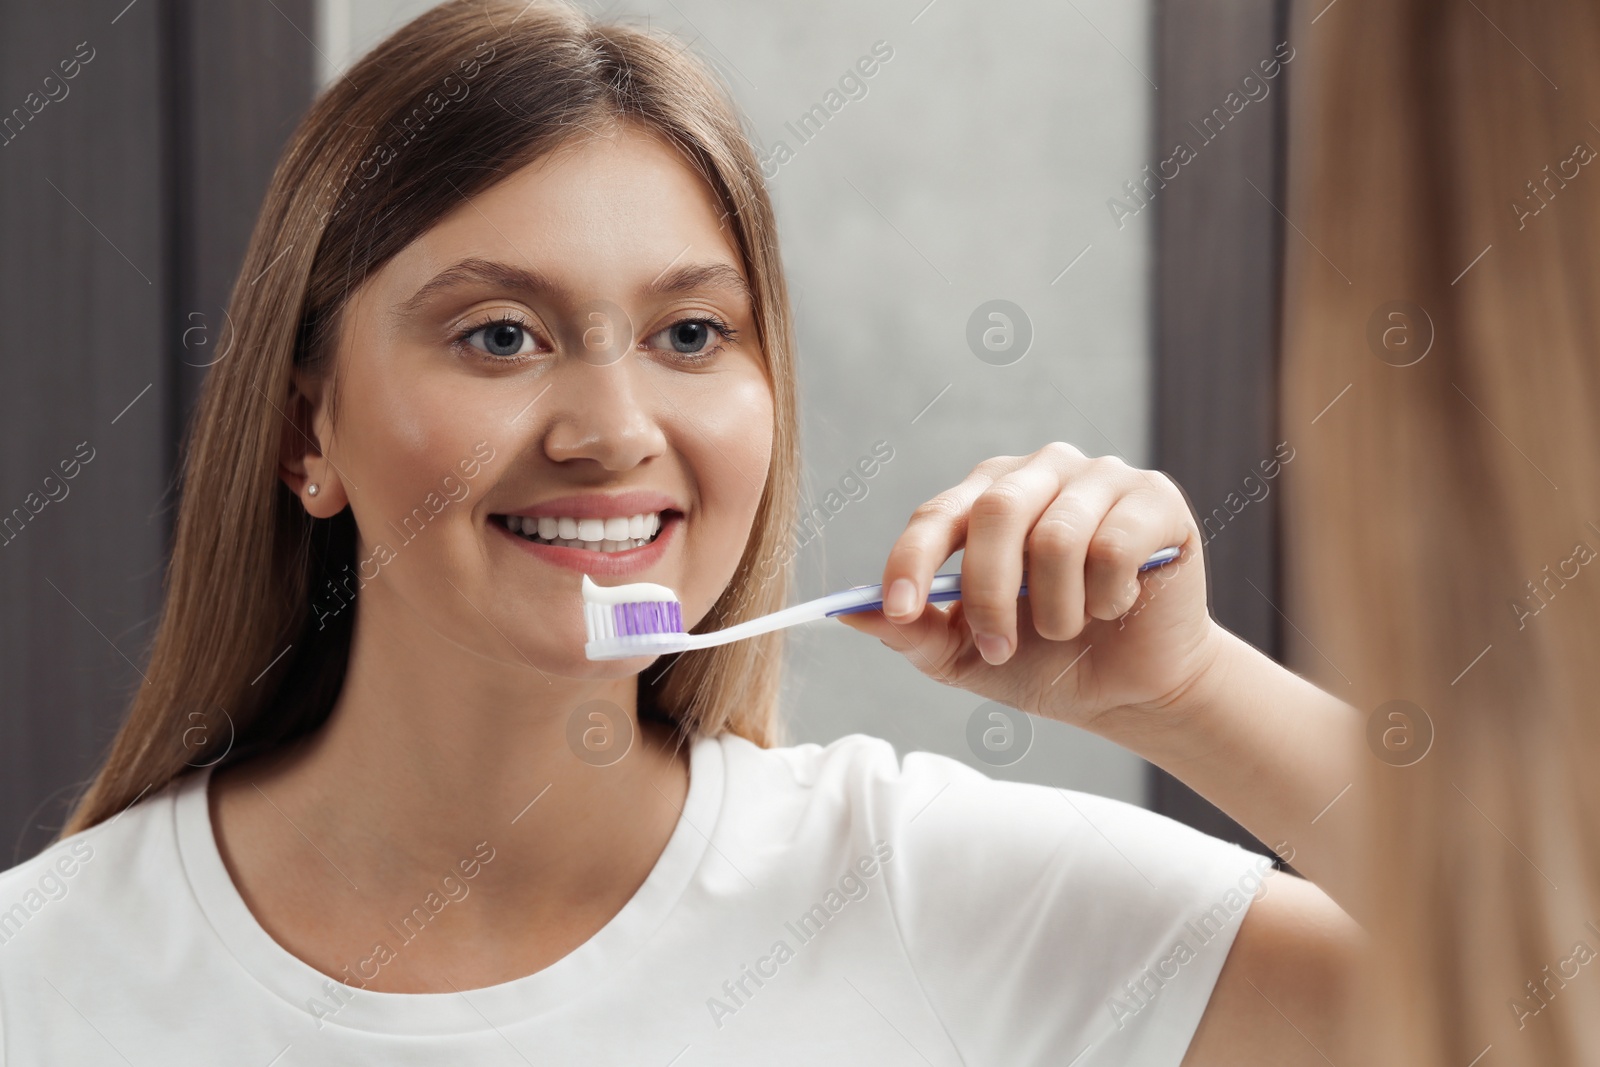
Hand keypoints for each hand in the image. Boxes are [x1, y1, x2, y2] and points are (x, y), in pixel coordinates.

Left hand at [834, 442, 1224, 735]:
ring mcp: (1101, 477)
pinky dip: (1107, 596)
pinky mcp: (1155, 498)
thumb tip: (849, 615)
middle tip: (998, 648)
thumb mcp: (966, 656)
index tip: (897, 608)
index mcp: (987, 497)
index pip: (937, 514)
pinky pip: (1113, 545)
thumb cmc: (1048, 661)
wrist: (1133, 690)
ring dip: (1055, 608)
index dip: (911, 560)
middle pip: (995, 512)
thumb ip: (913, 632)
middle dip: (989, 592)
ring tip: (1067, 630)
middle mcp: (1041, 472)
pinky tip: (1116, 606)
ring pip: (1056, 536)